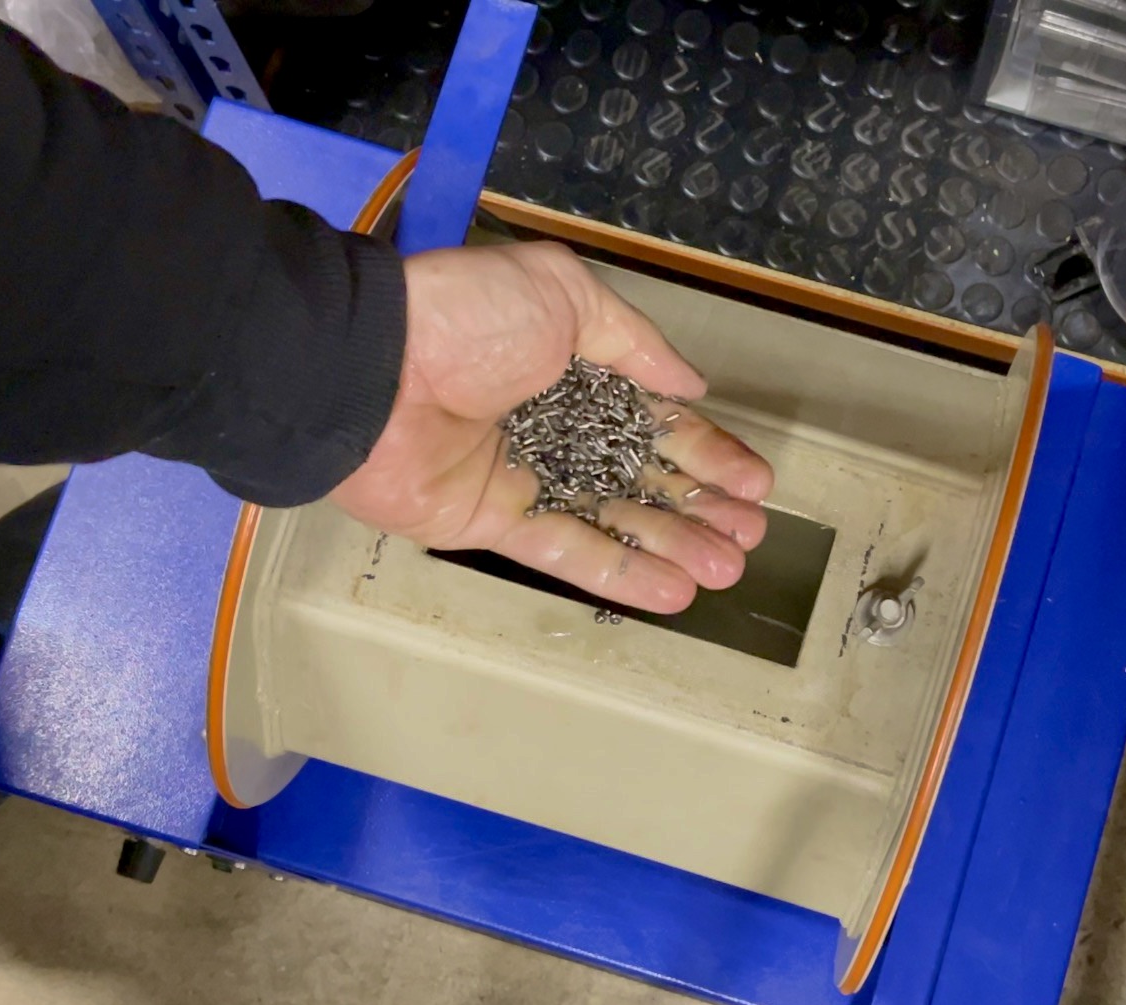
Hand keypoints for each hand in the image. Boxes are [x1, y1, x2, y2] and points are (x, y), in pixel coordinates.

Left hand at [330, 242, 772, 613]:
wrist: (372, 369)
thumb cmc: (466, 319)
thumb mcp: (564, 293)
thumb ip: (634, 341)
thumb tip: (689, 385)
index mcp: (572, 364)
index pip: (653, 416)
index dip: (705, 449)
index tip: (753, 482)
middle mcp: (553, 422)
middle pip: (641, 474)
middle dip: (700, 505)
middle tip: (750, 535)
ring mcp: (523, 476)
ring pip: (614, 519)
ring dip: (674, 545)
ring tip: (729, 568)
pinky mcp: (492, 522)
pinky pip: (565, 551)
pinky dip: (620, 573)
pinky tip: (675, 591)